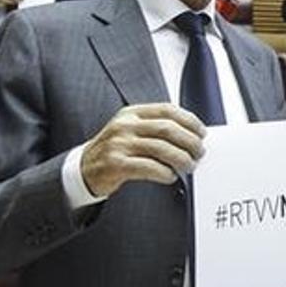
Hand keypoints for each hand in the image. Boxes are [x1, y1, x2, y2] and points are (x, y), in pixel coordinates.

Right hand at [79, 104, 205, 196]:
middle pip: (168, 129)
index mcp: (132, 114)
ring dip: (181, 158)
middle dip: (190, 141)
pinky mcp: (115, 164)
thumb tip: (192, 135)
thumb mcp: (131, 131)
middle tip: (200, 152)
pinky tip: (170, 176)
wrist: (83, 169)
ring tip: (190, 165)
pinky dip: (165, 172)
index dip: (189, 120)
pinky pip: (149, 167)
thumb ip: (156, 129)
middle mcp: (125, 125)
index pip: (167, 110)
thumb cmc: (115, 150)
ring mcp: (119, 144)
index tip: (202, 132)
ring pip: (161, 148)